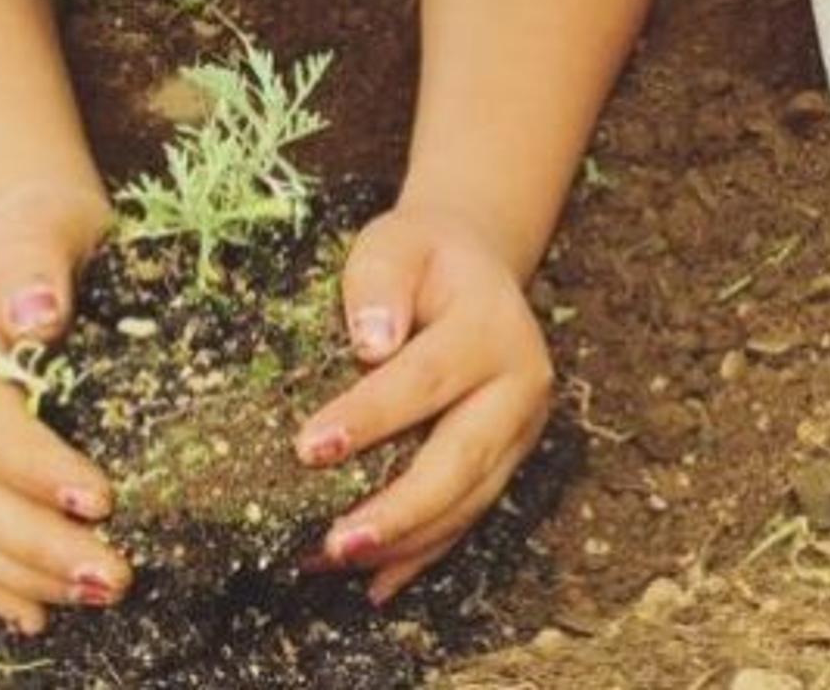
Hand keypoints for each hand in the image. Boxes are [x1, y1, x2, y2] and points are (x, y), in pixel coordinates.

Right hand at [0, 188, 125, 633]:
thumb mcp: (44, 225)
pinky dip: (8, 587)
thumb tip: (36, 314)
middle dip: (47, 549)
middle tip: (119, 576)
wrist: (32, 234)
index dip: (38, 471)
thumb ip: (34, 265)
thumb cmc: (47, 227)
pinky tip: (45, 619)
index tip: (101, 498)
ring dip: (36, 577)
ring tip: (106, 596)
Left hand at [295, 207, 553, 604]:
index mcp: (491, 327)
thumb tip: (370, 344)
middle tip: (334, 543)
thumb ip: (379, 283)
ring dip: (405, 542)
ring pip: (469, 499)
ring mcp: (521, 428)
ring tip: (334, 563)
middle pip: (462, 458)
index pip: (426, 379)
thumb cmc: (420, 257)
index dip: (370, 417)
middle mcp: (521, 383)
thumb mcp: (394, 244)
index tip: (308, 448)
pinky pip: (468, 514)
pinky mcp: (508, 458)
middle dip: (399, 509)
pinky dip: (423, 552)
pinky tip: (374, 585)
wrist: (475, 264)